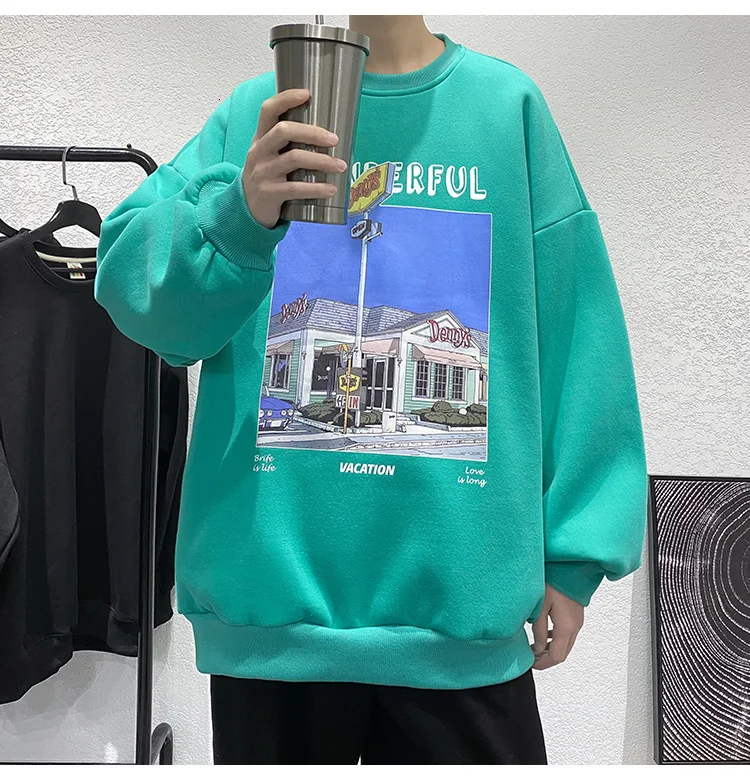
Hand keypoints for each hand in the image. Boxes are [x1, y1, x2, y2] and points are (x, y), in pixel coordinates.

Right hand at [242, 88, 348, 228]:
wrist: (247, 209)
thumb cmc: (267, 177)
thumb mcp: (269, 155)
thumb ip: (287, 143)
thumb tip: (326, 133)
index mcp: (260, 138)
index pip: (268, 110)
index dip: (286, 99)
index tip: (306, 93)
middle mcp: (259, 152)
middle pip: (284, 131)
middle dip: (312, 133)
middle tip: (334, 139)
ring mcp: (263, 173)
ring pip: (294, 159)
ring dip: (322, 161)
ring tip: (340, 166)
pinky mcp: (269, 193)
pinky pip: (295, 188)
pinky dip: (317, 188)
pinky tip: (331, 189)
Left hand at [530, 584, 583, 669]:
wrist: (571, 567)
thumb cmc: (555, 581)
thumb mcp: (540, 606)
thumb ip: (538, 629)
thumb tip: (538, 647)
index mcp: (566, 627)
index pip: (556, 657)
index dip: (542, 664)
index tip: (530, 663)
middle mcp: (575, 627)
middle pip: (563, 654)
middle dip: (546, 659)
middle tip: (531, 657)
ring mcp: (577, 622)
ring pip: (566, 645)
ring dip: (551, 650)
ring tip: (534, 646)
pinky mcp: (576, 616)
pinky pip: (567, 635)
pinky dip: (556, 640)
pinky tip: (544, 634)